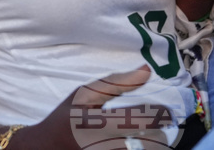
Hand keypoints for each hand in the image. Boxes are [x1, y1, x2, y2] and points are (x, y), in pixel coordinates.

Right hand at [31, 66, 168, 148]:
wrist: (47, 147)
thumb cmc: (66, 117)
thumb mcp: (84, 94)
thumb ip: (116, 83)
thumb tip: (147, 70)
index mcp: (97, 123)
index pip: (141, 119)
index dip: (160, 114)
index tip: (166, 111)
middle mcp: (103, 145)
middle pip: (151, 141)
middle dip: (159, 131)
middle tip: (159, 123)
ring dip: (152, 143)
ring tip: (147, 134)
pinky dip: (140, 148)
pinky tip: (134, 142)